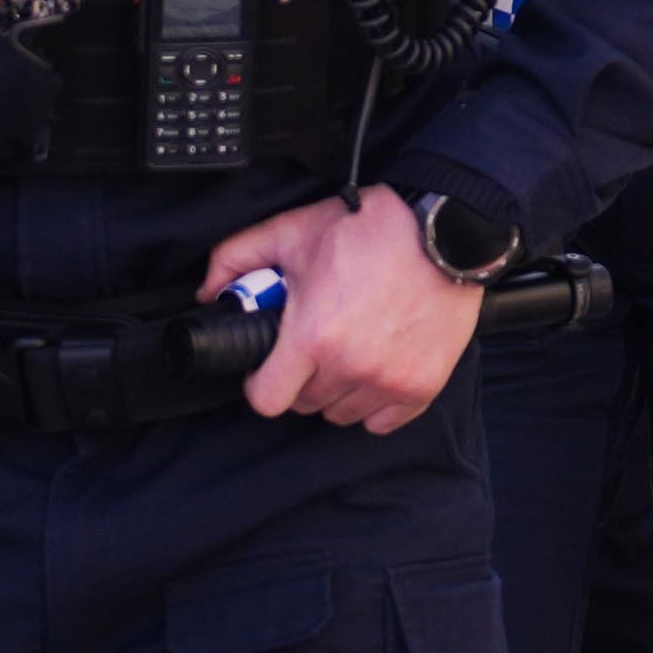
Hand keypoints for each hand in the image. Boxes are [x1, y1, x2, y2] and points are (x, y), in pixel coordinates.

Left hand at [209, 189, 483, 429]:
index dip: (260, 384)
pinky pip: (383, 421)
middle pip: (305, 405)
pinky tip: (375, 369)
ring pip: (343, 415)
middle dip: (301, 380)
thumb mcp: (291, 231)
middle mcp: (351, 367)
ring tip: (347, 352)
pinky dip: (375, 403)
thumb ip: (236, 259)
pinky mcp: (423, 386)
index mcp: (313, 336)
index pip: (266, 400)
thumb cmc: (369, 230)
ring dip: (338, 391)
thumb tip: (207, 292)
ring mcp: (390, 381)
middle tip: (313, 346)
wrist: (444, 231)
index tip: (268, 368)